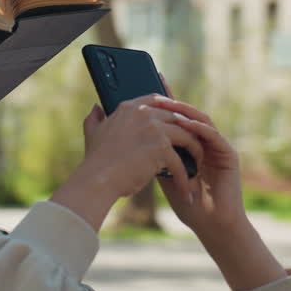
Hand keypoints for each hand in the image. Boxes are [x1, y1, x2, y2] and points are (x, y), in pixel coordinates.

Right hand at [54, 96, 201, 230]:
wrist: (97, 180)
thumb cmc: (95, 161)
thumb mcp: (92, 133)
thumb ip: (95, 117)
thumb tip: (96, 107)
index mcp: (129, 108)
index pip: (157, 99)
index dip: (171, 108)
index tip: (178, 119)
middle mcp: (143, 113)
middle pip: (177, 117)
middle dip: (189, 131)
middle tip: (195, 145)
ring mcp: (154, 129)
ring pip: (186, 136)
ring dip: (194, 151)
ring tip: (197, 165)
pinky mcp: (161, 147)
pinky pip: (180, 162)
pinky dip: (184, 178)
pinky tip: (186, 190)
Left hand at [148, 97, 245, 236]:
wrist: (211, 225)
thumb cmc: (188, 203)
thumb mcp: (164, 175)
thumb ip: (154, 156)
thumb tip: (130, 139)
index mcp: (191, 145)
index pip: (177, 119)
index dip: (165, 102)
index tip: (150, 85)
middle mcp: (205, 142)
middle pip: (189, 115)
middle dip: (172, 103)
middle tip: (155, 91)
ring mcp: (218, 147)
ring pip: (202, 121)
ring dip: (184, 112)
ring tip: (168, 105)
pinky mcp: (229, 155)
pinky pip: (213, 136)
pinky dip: (199, 129)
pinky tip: (186, 124)